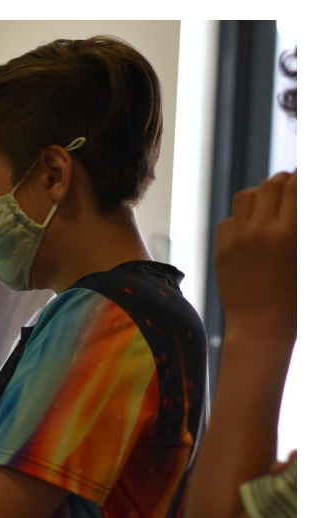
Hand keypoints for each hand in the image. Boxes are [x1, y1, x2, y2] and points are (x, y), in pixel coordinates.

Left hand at [213, 171, 294, 339]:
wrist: (262, 327)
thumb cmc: (297, 296)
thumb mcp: (307, 256)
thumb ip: (303, 224)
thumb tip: (298, 198)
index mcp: (292, 231)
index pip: (297, 186)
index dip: (303, 178)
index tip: (305, 178)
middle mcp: (262, 230)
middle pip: (271, 184)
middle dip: (284, 180)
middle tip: (291, 183)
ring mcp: (238, 239)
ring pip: (246, 196)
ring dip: (260, 193)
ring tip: (269, 200)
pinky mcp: (221, 251)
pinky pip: (229, 220)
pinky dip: (241, 218)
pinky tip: (251, 226)